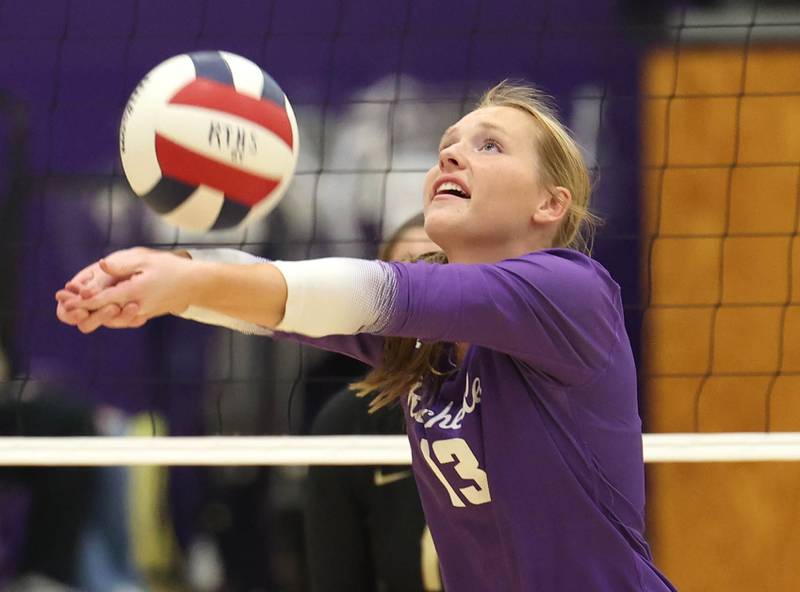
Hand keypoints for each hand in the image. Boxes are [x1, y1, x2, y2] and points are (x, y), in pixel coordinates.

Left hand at [55, 247, 193, 332]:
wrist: (195, 285)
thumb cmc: (172, 268)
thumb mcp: (147, 260)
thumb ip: (122, 264)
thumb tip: (101, 265)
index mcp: (134, 292)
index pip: (102, 300)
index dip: (81, 301)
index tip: (65, 300)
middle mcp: (136, 307)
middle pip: (103, 314)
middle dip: (83, 310)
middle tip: (64, 305)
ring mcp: (141, 313)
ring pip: (112, 318)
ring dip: (94, 314)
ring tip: (76, 308)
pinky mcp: (145, 314)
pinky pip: (123, 318)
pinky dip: (108, 316)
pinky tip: (99, 311)